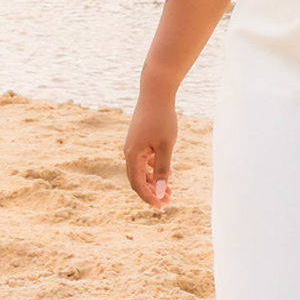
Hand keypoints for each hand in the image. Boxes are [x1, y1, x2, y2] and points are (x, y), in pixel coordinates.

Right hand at [124, 85, 177, 208]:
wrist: (156, 92)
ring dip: (154, 181)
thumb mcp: (166, 146)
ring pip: (141, 169)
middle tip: (168, 201)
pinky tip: (169, 172)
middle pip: (138, 179)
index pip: (137, 184)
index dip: (148, 197)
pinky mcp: (139, 138)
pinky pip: (144, 160)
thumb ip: (162, 170)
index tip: (161, 207)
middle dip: (152, 192)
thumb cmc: (162, 118)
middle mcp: (129, 152)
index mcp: (132, 155)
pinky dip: (154, 168)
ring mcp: (133, 145)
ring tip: (171, 189)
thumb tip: (159, 193)